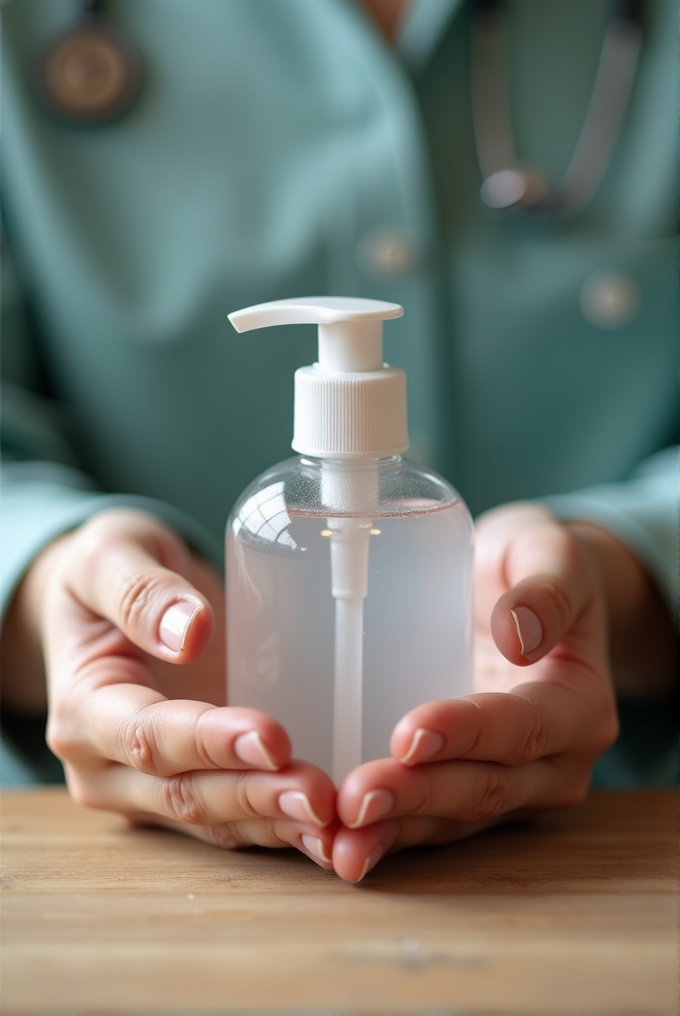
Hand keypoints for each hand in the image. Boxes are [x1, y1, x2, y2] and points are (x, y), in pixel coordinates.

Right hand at [4, 509, 335, 865]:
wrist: (111, 596)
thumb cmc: (110, 569)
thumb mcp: (111, 555)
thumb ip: (140, 590)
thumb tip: (189, 631)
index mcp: (83, 708)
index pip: (148, 736)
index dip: (211, 742)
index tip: (273, 737)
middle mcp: (105, 765)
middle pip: (183, 794)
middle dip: (254, 797)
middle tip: (320, 795)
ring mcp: (144, 790)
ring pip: (213, 822)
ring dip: (274, 825)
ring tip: (334, 823)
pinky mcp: (188, 790)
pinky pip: (235, 821)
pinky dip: (281, 829)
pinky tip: (330, 831)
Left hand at [332, 503, 618, 881]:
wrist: (527, 596)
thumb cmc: (532, 565)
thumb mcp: (549, 553)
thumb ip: (545, 589)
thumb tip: (516, 636)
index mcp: (579, 705)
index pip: (524, 727)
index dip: (468, 734)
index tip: (409, 733)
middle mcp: (554, 762)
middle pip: (484, 787)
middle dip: (417, 796)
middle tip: (355, 799)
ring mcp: (514, 789)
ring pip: (453, 820)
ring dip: (395, 830)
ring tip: (340, 840)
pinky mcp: (471, 796)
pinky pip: (431, 823)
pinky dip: (387, 835)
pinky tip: (340, 843)